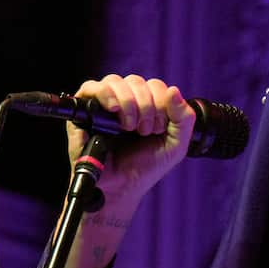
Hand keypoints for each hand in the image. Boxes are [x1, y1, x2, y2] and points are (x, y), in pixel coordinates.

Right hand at [66, 74, 195, 205]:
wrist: (123, 186)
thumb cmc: (146, 166)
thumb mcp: (176, 145)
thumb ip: (184, 118)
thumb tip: (173, 90)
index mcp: (146, 105)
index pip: (155, 86)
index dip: (161, 102)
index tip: (159, 129)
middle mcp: (124, 101)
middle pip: (136, 81)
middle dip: (146, 106)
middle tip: (145, 131)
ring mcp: (103, 104)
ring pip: (115, 81)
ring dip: (129, 102)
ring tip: (129, 127)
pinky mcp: (84, 111)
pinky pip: (91, 87)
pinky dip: (106, 94)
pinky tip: (115, 110)